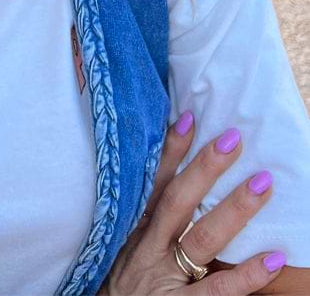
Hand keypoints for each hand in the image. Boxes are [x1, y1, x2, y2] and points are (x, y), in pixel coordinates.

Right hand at [99, 113, 286, 293]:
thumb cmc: (123, 281)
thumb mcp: (123, 243)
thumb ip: (147, 215)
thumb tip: (171, 175)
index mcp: (135, 227)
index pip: (154, 182)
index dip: (170, 151)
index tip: (190, 119)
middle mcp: (149, 247)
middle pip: (178, 201)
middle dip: (205, 169)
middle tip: (233, 139)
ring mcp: (166, 276)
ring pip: (202, 239)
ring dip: (233, 210)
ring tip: (262, 183)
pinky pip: (217, 291)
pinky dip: (246, 276)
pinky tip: (273, 258)